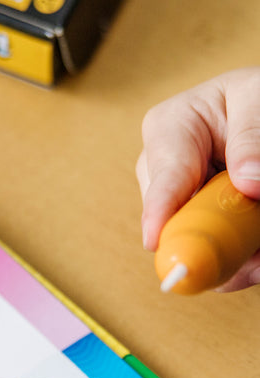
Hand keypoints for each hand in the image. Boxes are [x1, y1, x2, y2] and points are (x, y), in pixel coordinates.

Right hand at [136, 67, 259, 290]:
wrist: (259, 109)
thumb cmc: (254, 94)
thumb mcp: (258, 97)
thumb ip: (251, 137)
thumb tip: (248, 184)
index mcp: (168, 128)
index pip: (164, 179)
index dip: (158, 214)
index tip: (155, 241)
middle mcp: (161, 169)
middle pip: (173, 218)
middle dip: (210, 237)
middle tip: (250, 253)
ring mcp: (174, 197)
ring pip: (191, 238)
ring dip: (227, 251)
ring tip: (257, 254)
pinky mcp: (190, 216)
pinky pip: (206, 246)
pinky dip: (233, 256)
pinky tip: (253, 253)